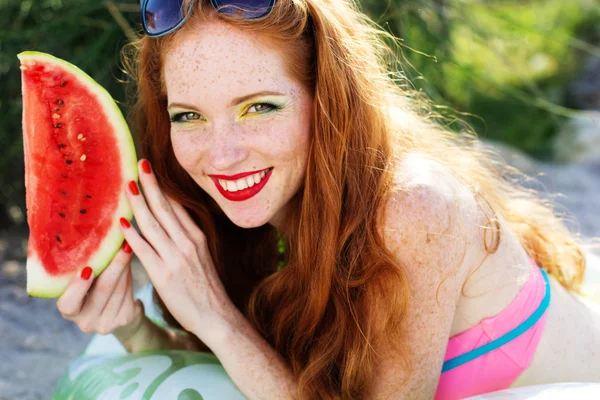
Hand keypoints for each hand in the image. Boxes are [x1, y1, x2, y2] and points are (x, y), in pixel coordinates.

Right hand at [56, 242, 144, 339]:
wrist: (121, 315)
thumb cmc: (101, 290)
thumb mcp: (91, 281)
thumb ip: (92, 265)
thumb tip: (100, 232)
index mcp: (69, 310)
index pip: (68, 304)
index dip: (77, 287)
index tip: (87, 269)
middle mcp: (85, 322)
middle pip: (102, 290)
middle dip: (114, 264)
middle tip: (122, 244)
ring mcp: (105, 324)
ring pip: (119, 289)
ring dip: (125, 266)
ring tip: (129, 246)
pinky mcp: (124, 319)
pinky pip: (129, 293)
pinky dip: (131, 275)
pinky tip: (134, 260)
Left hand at [118, 159, 233, 339]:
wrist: (216, 316)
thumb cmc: (206, 288)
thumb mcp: (201, 257)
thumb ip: (185, 239)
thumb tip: (169, 224)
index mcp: (197, 237)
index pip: (176, 205)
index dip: (162, 186)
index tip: (150, 170)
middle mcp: (187, 242)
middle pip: (165, 208)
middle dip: (150, 184)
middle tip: (139, 164)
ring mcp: (176, 257)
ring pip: (153, 224)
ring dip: (138, 202)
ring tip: (126, 184)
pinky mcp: (164, 275)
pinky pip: (144, 249)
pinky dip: (132, 234)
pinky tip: (121, 222)